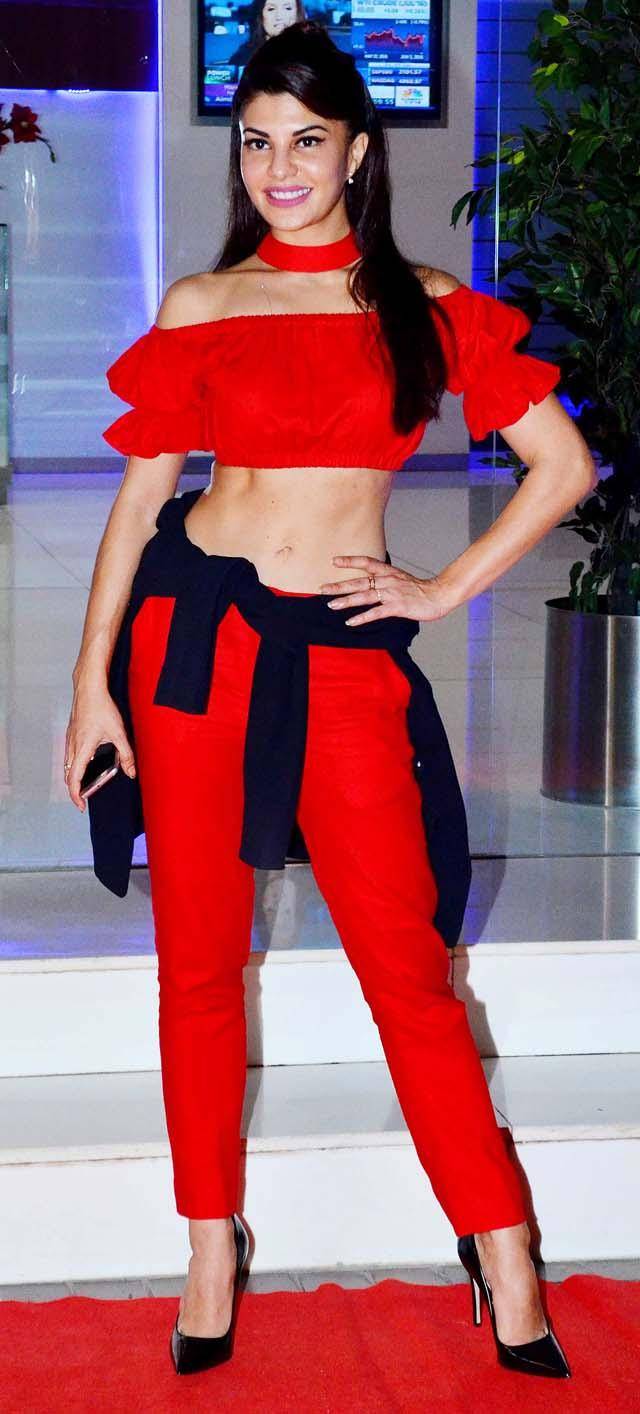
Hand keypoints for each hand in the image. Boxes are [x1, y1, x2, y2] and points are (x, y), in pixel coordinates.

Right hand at [64, 679, 135, 811]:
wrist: (89, 688)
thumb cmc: (102, 708)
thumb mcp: (118, 733)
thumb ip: (126, 755)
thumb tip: (132, 773)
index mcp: (83, 748)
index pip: (74, 778)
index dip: (76, 795)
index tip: (81, 805)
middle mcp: (73, 746)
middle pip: (68, 774)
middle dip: (75, 789)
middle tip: (84, 798)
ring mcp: (70, 739)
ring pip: (68, 765)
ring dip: (74, 777)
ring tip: (85, 785)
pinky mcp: (71, 733)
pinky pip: (69, 755)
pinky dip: (74, 765)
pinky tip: (86, 763)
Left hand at [320, 556, 457, 625]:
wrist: (439, 595)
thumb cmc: (420, 589)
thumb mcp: (401, 579)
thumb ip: (386, 579)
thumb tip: (372, 582)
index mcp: (389, 572)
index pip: (366, 562)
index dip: (350, 561)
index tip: (334, 561)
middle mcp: (387, 580)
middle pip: (359, 582)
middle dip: (339, 585)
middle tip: (322, 588)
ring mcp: (391, 594)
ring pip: (364, 597)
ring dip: (346, 601)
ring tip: (331, 604)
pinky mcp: (396, 607)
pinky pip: (376, 613)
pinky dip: (362, 618)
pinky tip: (350, 622)